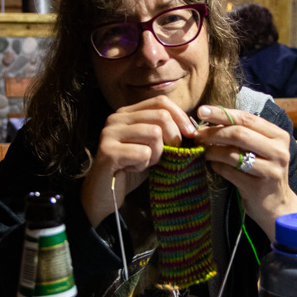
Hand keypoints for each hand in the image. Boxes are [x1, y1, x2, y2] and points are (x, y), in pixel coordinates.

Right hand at [81, 95, 196, 226]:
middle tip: (166, 156)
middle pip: (161, 116)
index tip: (191, 135)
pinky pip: (143, 153)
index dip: (180, 117)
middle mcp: (116, 118)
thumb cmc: (130, 169)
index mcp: (127, 113)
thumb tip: (192, 129)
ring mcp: (110, 133)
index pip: (161, 102)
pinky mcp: (108, 151)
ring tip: (145, 163)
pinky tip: (132, 169)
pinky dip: (143, 165)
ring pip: (154, 133)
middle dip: (172, 138)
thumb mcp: (152, 148)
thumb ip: (165, 134)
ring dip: (157, 154)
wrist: (104, 194)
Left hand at [194, 104, 296, 239]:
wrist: (277, 207)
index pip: (247, 118)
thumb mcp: (261, 149)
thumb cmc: (263, 173)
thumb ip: (244, 134)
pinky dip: (217, 166)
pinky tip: (212, 165)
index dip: (222, 113)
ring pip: (233, 154)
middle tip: (197, 135)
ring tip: (202, 151)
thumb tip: (210, 120)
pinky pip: (229, 172)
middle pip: (239, 134)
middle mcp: (278, 151)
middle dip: (214, 133)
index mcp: (278, 136)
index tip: (202, 110)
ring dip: (212, 151)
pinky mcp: (258, 187)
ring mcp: (271, 170)